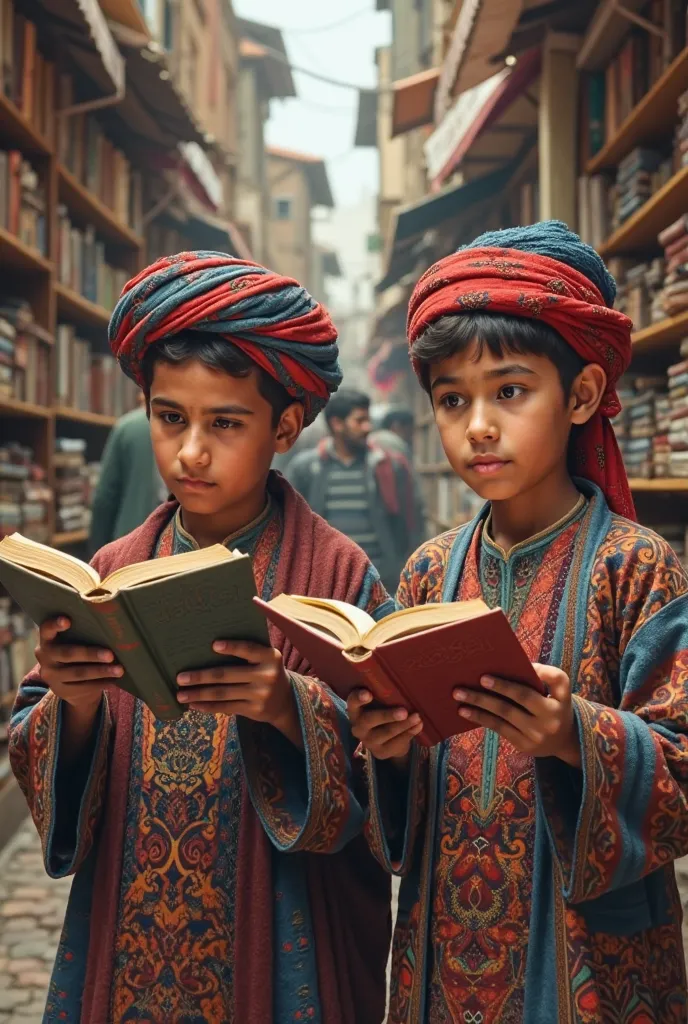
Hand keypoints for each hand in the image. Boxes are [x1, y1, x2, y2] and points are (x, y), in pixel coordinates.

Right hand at [35, 617, 121, 713]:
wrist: (67, 685)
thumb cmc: (74, 653)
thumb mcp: (70, 643)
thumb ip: (79, 634)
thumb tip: (109, 626)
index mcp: (47, 641)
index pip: (46, 630)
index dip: (55, 625)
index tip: (68, 620)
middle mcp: (46, 658)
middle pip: (68, 654)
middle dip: (91, 654)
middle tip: (110, 655)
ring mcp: (52, 676)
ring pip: (79, 673)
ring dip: (101, 671)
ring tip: (119, 670)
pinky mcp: (62, 691)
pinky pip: (83, 687)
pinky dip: (101, 683)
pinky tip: (113, 680)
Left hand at [176, 640, 298, 741]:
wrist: (285, 701)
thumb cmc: (266, 672)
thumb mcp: (266, 658)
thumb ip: (248, 652)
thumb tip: (210, 648)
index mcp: (270, 657)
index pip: (249, 649)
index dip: (232, 647)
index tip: (212, 645)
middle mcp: (267, 676)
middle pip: (227, 675)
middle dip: (201, 676)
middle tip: (180, 678)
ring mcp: (260, 695)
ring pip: (223, 694)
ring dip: (199, 694)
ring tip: (180, 695)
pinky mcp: (254, 710)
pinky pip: (226, 708)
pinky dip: (208, 707)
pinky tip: (194, 704)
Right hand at [347, 689, 423, 762]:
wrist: (387, 740)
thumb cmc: (383, 712)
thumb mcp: (380, 703)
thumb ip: (385, 696)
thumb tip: (405, 686)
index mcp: (355, 710)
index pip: (352, 702)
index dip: (358, 698)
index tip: (368, 694)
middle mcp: (358, 726)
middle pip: (369, 720)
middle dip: (387, 715)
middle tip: (404, 712)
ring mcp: (368, 741)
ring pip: (386, 733)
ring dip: (403, 725)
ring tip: (417, 717)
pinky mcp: (380, 752)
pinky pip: (395, 743)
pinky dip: (409, 733)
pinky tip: (418, 726)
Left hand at [453, 664, 580, 767]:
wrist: (564, 742)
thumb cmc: (554, 706)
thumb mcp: (559, 692)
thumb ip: (545, 676)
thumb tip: (516, 664)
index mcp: (562, 700)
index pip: (556, 680)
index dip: (539, 671)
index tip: (521, 663)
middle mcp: (551, 718)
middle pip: (521, 697)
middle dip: (498, 686)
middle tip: (476, 678)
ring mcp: (536, 734)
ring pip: (504, 715)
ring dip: (479, 705)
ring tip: (459, 695)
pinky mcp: (523, 745)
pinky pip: (499, 728)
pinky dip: (481, 718)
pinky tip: (465, 711)